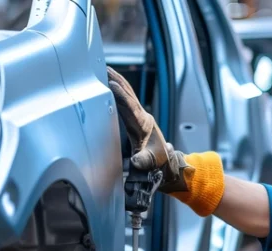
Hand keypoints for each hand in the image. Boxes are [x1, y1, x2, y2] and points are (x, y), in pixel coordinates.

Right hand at [106, 67, 190, 195]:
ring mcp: (139, 116)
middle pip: (129, 94)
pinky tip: (109, 84)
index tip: (111, 84)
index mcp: (144, 124)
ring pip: (128, 94)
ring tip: (105, 69)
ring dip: (118, 81)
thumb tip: (135, 162)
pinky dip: (118, 91)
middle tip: (104, 67)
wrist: (166, 162)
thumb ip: (144, 161)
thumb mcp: (153, 162)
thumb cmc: (160, 162)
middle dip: (117, 80)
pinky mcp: (135, 118)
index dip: (121, 95)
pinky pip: (125, 101)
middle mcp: (142, 116)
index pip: (131, 106)